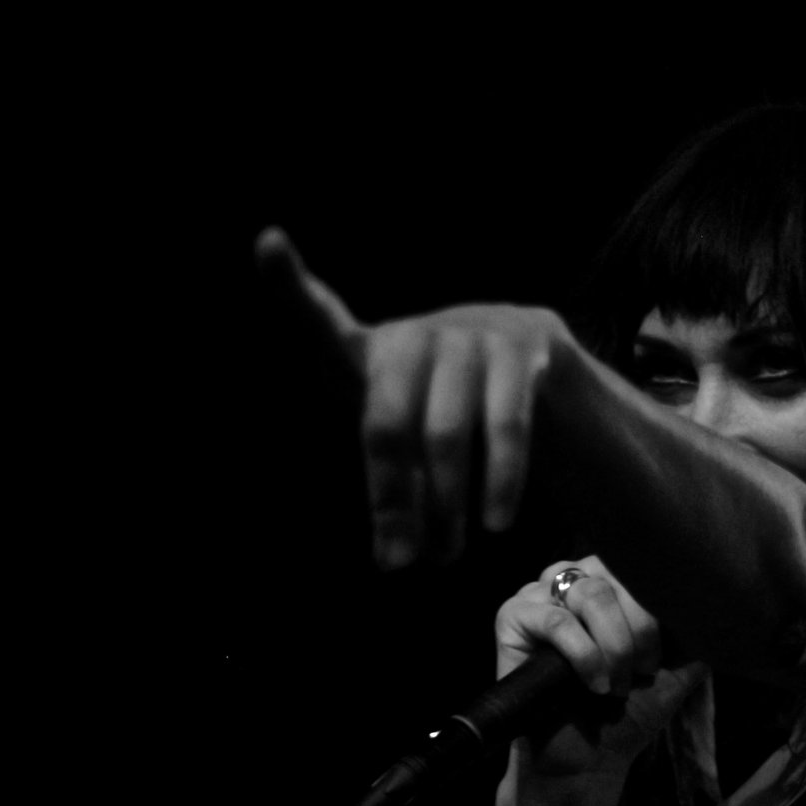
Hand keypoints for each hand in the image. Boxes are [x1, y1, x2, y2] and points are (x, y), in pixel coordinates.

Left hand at [256, 226, 576, 568]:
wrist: (538, 373)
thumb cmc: (448, 413)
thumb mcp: (408, 440)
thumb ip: (392, 493)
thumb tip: (393, 562)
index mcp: (369, 352)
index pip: (319, 319)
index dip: (289, 282)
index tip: (267, 242)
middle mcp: (415, 334)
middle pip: (385, 422)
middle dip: (392, 500)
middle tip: (402, 563)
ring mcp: (472, 334)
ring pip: (444, 434)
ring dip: (445, 506)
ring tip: (446, 555)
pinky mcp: (524, 348)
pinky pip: (504, 427)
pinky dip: (498, 482)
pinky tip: (495, 521)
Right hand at [497, 557, 702, 780]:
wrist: (588, 759)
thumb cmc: (628, 711)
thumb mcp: (676, 666)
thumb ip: (696, 629)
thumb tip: (721, 594)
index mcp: (614, 581)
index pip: (644, 565)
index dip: (659, 610)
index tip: (661, 659)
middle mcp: (577, 578)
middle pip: (618, 574)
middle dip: (640, 630)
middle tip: (640, 673)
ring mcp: (541, 593)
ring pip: (590, 593)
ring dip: (614, 645)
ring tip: (615, 684)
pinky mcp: (513, 616)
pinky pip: (557, 620)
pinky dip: (584, 655)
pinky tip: (594, 684)